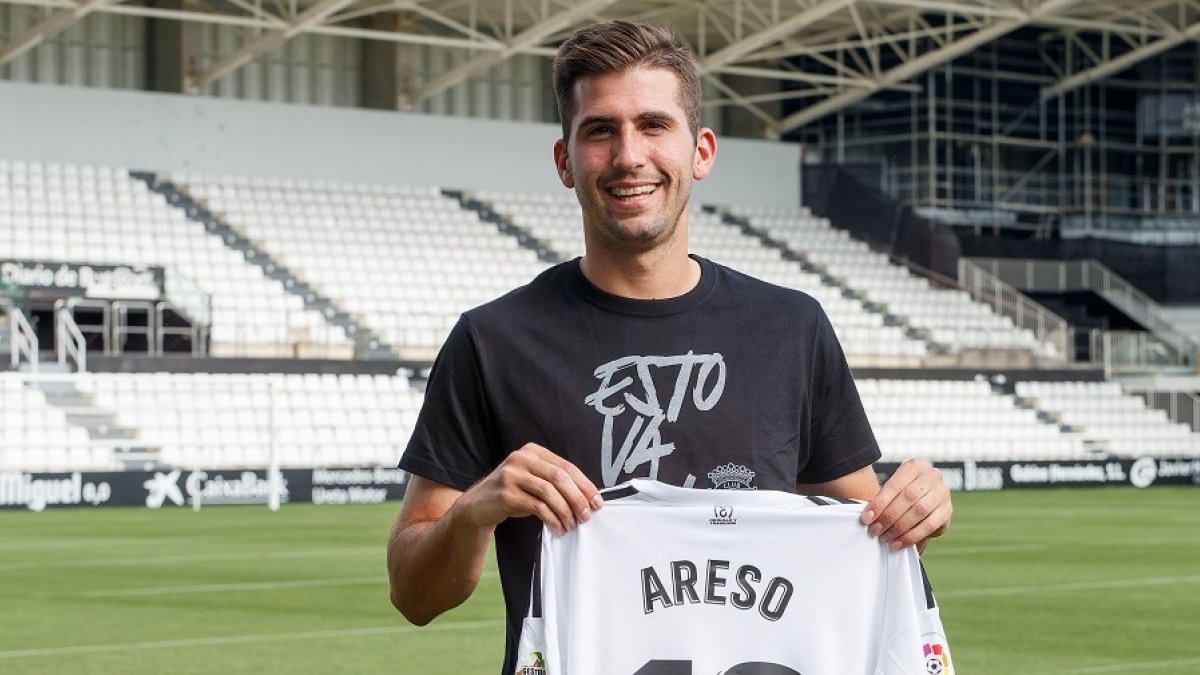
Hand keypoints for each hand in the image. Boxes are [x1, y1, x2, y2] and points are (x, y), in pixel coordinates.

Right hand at [454, 443, 603, 535]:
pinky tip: (558, 527)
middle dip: (577, 498)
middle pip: (559, 477)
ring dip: (565, 511)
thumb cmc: (513, 494)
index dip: (584, 484)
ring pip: (548, 491)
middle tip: (586, 516)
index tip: (597, 502)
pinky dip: (552, 518)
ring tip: (572, 525)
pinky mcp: (505, 493)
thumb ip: (555, 482)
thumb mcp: (533, 480)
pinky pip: (536, 506)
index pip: (566, 466)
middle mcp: (521, 458)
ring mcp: (511, 474)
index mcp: (533, 451)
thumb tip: (589, 498)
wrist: (478, 505)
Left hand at [860, 459, 950, 552]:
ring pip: (919, 511)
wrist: (926, 497)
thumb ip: (884, 500)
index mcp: (914, 466)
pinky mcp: (947, 510)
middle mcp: (931, 476)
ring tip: (886, 538)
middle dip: (889, 517)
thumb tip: (868, 517)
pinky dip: (912, 536)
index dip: (879, 503)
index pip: (894, 485)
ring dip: (900, 528)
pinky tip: (900, 543)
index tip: (867, 518)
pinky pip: (929, 525)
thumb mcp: (895, 489)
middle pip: (908, 498)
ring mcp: (942, 493)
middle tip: (875, 530)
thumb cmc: (904, 493)